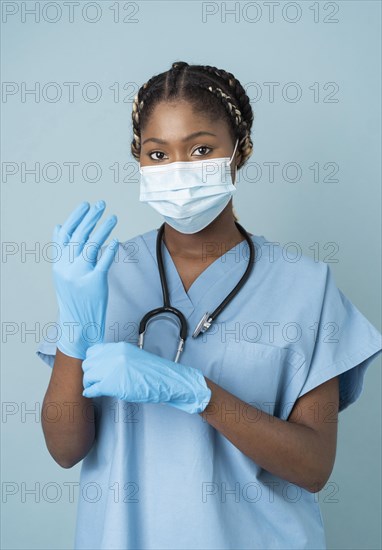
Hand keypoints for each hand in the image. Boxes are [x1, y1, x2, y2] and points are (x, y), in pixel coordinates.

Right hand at [52, 200, 117, 358]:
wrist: (78, 323)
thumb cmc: (73, 297)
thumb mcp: (61, 273)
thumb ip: (62, 251)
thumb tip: (60, 225)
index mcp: (58, 263)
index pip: (66, 234)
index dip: (76, 217)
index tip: (86, 205)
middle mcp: (67, 267)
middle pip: (79, 236)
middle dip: (91, 217)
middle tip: (101, 204)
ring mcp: (80, 275)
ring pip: (91, 245)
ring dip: (103, 229)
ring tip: (112, 217)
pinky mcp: (94, 283)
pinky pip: (103, 262)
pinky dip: (109, 249)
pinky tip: (116, 240)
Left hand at [81, 342, 211, 413]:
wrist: (166, 381)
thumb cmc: (154, 372)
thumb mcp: (134, 357)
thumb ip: (118, 357)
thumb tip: (104, 364)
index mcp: (119, 348)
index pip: (93, 351)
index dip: (92, 361)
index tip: (93, 368)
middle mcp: (113, 356)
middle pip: (88, 363)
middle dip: (89, 373)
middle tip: (93, 379)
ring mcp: (112, 369)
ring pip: (88, 376)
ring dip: (89, 383)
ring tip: (95, 387)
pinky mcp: (112, 384)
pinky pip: (92, 388)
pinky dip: (90, 392)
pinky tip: (93, 393)